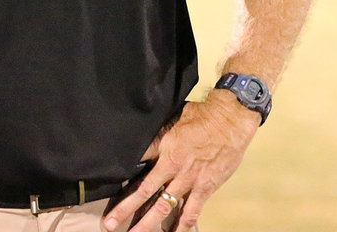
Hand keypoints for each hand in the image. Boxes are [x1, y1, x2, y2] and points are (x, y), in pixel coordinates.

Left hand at [103, 95, 259, 230]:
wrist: (229, 120)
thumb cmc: (200, 115)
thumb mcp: (172, 118)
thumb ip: (158, 133)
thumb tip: (142, 137)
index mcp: (163, 147)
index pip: (136, 162)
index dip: (121, 173)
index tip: (107, 183)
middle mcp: (172, 167)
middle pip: (145, 192)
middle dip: (126, 209)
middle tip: (110, 223)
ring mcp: (189, 180)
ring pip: (164, 207)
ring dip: (148, 223)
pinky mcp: (205, 189)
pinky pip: (191, 212)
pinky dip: (182, 227)